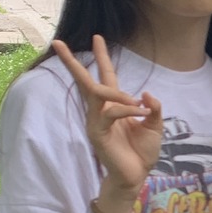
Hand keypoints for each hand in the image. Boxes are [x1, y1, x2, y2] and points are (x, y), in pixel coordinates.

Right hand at [53, 35, 161, 197]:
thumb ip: (152, 108)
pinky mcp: (97, 133)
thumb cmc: (142, 151)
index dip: (101, 57)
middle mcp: (101, 110)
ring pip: (96, 93)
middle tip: (57, 42)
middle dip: (72, 61)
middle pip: (84, 80)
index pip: (105, 76)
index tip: (97, 37)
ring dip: (117, 93)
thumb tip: (146, 94)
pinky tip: (141, 113)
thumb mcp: (154, 125)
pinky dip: (127, 110)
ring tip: (137, 102)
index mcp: (114, 106)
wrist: (136, 176)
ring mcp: (96, 121)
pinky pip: (109, 113)